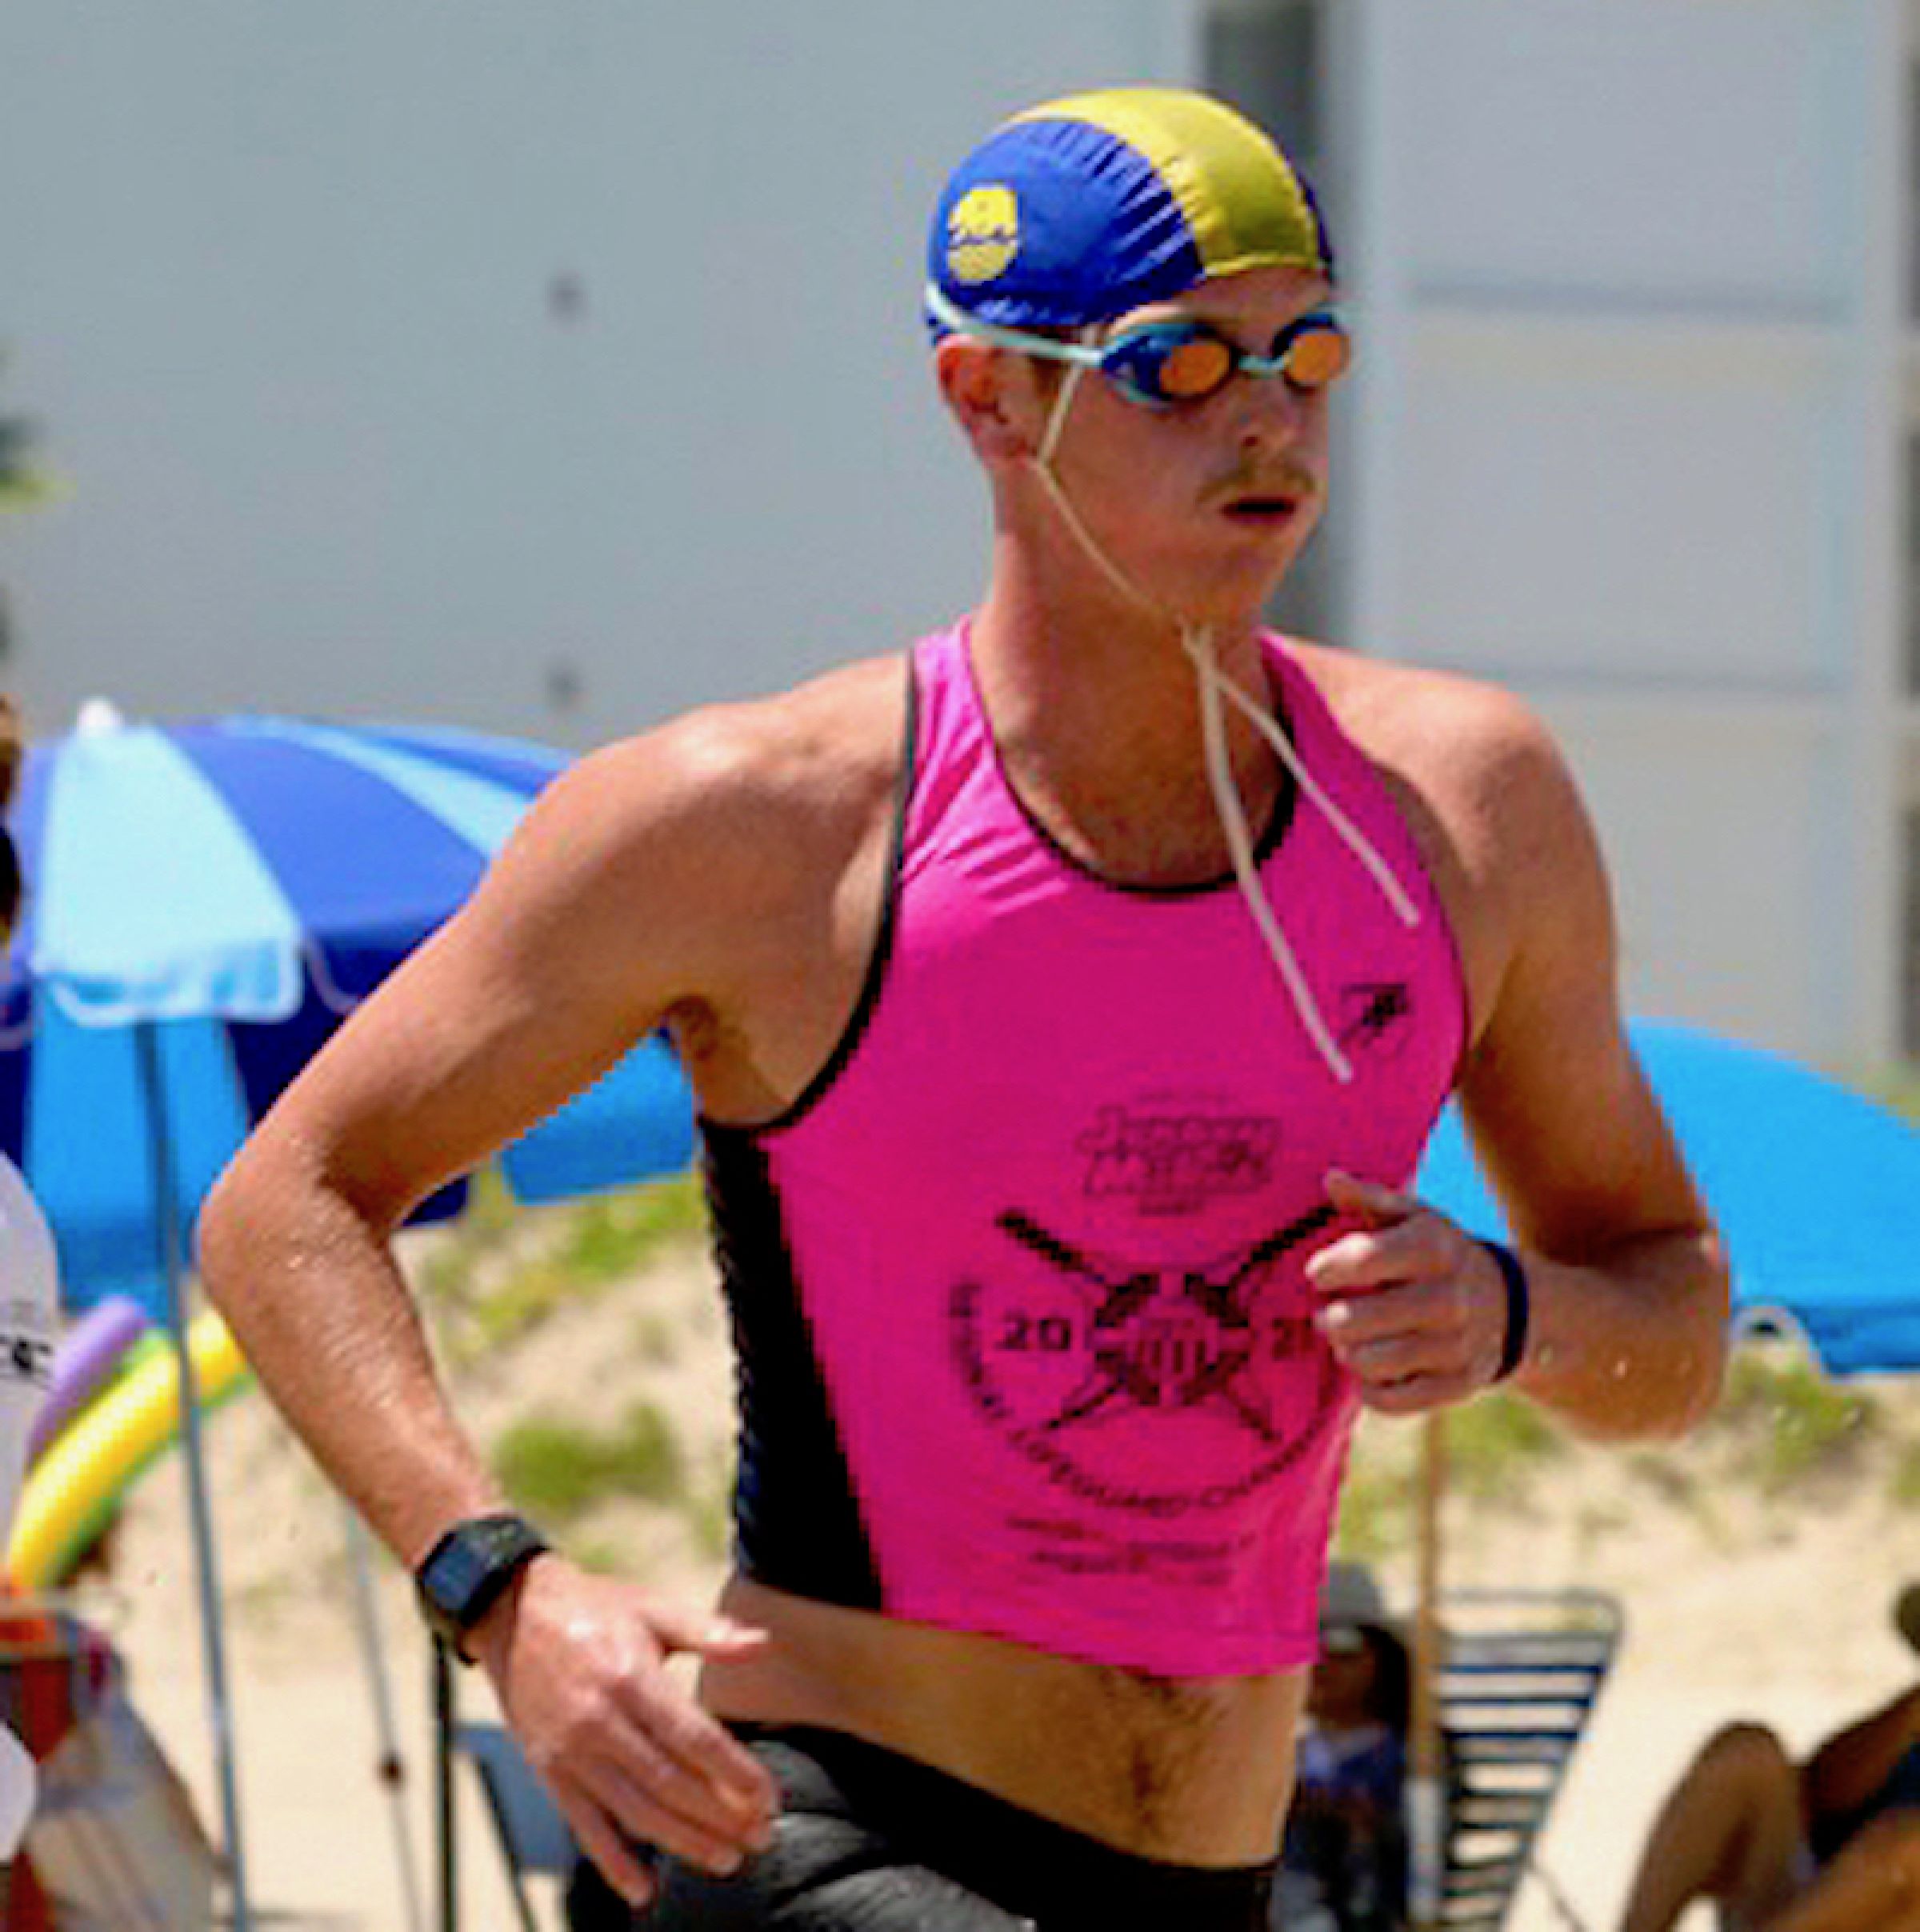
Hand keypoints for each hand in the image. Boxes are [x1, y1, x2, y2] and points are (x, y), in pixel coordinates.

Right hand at [471, 1555, 777, 1907]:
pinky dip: (613, 1863)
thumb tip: (763, 1644)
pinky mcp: (549, 1772)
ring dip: (683, 1843)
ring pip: (635, 1811)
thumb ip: (708, 1632)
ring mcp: (572, 1752)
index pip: (694, 1739)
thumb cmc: (597, 1609)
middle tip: (761, 1838)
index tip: (770, 1799)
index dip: (736, 1773)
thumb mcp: (653, 1610)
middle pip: (670, 1783)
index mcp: (633, 1678)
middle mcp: (601, 1721)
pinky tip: (643, 1891)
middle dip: (721, 1817)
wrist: (515, 1613)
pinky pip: (584, 1826)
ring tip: (727, 1860)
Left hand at [1304, 1170, 1513, 1412]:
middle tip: (1329, 1315)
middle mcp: (1449, 1297)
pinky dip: (1371, 1389)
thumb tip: (1329, 1178)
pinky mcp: (1460, 1385)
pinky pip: (1391, 1401)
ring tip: (1350, 1340)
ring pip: (1369, 1363)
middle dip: (1330, 1319)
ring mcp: (1457, 1345)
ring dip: (1348, 1353)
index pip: (1362, 1259)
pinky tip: (1374, 1368)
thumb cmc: (1438, 1255)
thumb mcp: (1413, 1217)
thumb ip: (1368, 1198)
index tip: (1318, 1274)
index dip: (1327, 1269)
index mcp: (1434, 1247)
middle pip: (1354, 1321)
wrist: (1509, 1303)